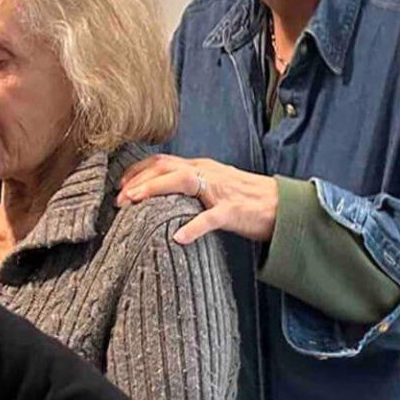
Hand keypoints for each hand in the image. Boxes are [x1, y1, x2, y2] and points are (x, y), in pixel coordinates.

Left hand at [119, 155, 279, 244]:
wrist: (282, 207)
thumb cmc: (247, 201)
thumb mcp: (214, 188)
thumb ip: (191, 190)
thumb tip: (163, 199)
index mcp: (201, 167)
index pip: (162, 161)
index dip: (137, 171)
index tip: (119, 185)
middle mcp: (207, 172)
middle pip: (165, 167)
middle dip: (137, 180)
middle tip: (118, 198)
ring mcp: (220, 191)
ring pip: (181, 181)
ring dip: (153, 190)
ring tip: (133, 204)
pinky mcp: (233, 211)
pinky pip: (209, 218)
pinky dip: (192, 228)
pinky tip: (177, 238)